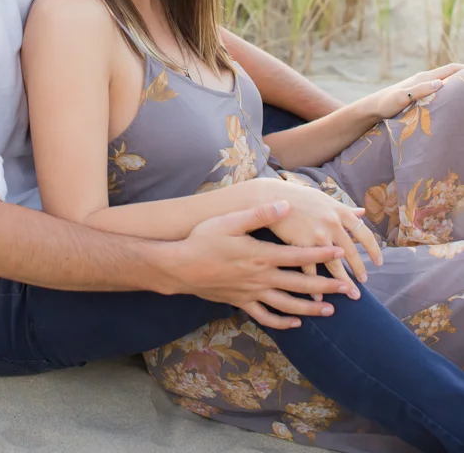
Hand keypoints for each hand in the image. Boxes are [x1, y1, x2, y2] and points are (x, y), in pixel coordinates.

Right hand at [168, 200, 355, 329]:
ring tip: (331, 310)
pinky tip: (295, 323)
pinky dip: (283, 323)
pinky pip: (266, 317)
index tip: (341, 253)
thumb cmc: (203, 239)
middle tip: (349, 289)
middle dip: (327, 286)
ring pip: (288, 306)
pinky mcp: (241, 303)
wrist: (180, 267)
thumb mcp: (230, 221)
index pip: (299, 256)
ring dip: (311, 309)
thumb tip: (285, 205)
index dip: (322, 255)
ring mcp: (252, 293)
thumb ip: (259, 214)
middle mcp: (261, 277)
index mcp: (261, 255)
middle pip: (300, 285)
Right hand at [270, 182, 381, 290]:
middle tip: (363, 284)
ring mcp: (317, 234)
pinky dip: (315, 284)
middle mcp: (332, 223)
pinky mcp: (301, 243)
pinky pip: (311, 268)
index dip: (373, 249)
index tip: (379, 262)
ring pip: (334, 264)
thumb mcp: (324, 199)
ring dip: (343, 282)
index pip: (364, 233)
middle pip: (351, 252)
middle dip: (359, 270)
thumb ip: (344, 209)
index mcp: (340, 211)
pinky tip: (319, 296)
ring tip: (350, 294)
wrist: (271, 195)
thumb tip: (363, 212)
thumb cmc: (298, 197)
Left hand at [370, 63, 463, 121]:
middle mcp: (424, 79)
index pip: (450, 69)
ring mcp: (422, 85)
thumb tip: (440, 83)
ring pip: (445, 81)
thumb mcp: (402, 97)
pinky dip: (448, 91)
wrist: (374, 107)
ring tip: (463, 93)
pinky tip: (452, 99)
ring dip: (456, 84)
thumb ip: (420, 90)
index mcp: (423, 78)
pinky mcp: (419, 93)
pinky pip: (439, 89)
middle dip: (462, 77)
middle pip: (450, 74)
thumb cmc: (386, 103)